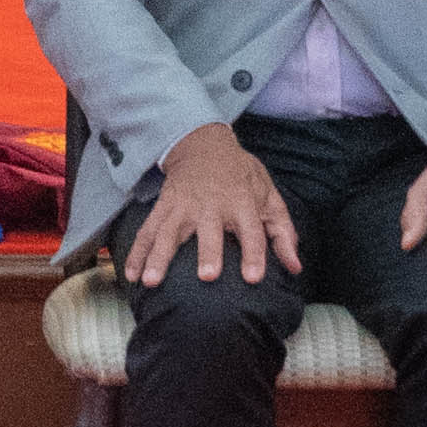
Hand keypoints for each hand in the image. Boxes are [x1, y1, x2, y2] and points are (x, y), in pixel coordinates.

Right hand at [125, 123, 296, 286]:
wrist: (204, 145)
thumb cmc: (241, 176)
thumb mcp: (268, 196)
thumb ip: (283, 233)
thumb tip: (295, 267)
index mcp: (241, 202)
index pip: (251, 230)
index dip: (254, 253)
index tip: (254, 278)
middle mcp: (211, 205)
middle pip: (209, 231)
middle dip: (208, 252)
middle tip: (207, 276)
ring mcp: (183, 206)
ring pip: (168, 232)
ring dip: (158, 257)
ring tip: (150, 282)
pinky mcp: (164, 207)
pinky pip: (147, 230)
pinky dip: (137, 252)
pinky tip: (131, 274)